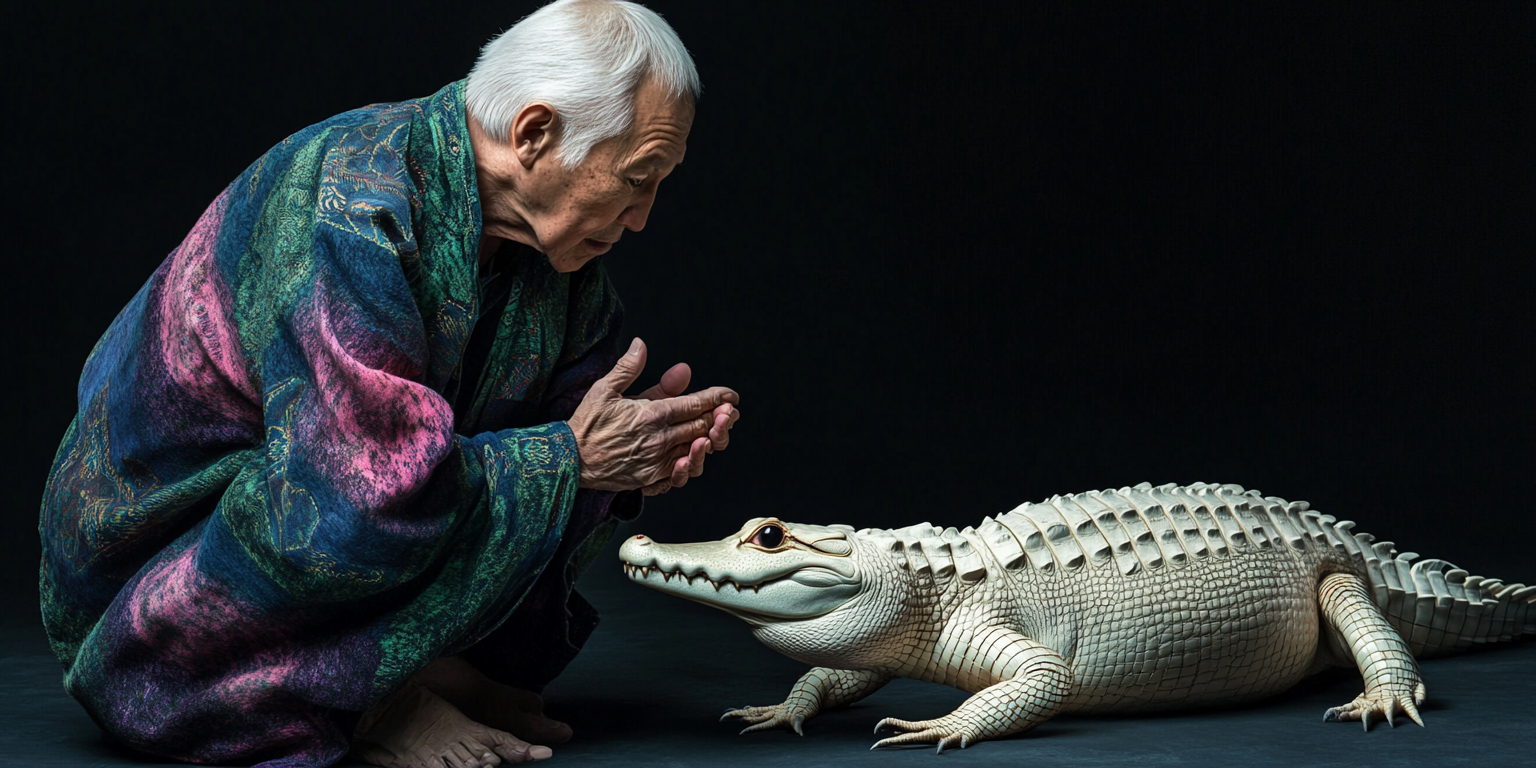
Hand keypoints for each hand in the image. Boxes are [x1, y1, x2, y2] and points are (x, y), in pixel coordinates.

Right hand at [568, 338, 739, 492]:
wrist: (570, 459)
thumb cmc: (587, 424)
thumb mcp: (604, 389)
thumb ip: (629, 367)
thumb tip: (641, 345)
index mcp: (651, 414)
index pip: (695, 404)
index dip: (717, 398)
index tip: (730, 395)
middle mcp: (658, 439)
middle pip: (702, 427)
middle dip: (720, 417)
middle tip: (730, 411)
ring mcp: (656, 461)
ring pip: (696, 449)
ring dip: (710, 439)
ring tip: (717, 430)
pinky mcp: (651, 478)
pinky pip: (681, 471)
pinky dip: (692, 461)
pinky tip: (695, 452)